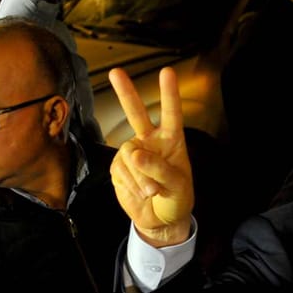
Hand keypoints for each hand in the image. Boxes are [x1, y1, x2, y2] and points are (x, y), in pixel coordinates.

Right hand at [109, 67, 192, 246]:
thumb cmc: (176, 199)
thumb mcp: (176, 186)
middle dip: (125, 93)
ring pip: (127, 153)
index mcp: (171, 140)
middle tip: (115, 72)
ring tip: (151, 192)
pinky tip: (139, 192)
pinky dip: (130, 183)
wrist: (161, 220)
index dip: (169, 94)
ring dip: (139, 176)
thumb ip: (158, 168)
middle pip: (136, 114)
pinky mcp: (118, 168)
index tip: (167, 72)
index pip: (170, 114)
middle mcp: (150, 141)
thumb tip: (134, 154)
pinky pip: (119, 170)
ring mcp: (133, 154)